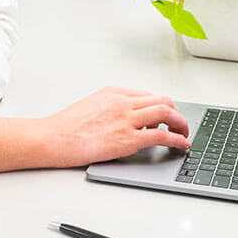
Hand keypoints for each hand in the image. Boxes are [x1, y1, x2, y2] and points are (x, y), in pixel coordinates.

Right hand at [42, 86, 190, 167]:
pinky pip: (161, 136)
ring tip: (185, 133)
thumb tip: (130, 117)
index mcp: (115, 92)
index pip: (149, 95)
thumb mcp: (93, 104)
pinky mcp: (127, 139)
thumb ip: (114, 106)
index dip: (163, 107)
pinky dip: (177, 139)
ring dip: (181, 123)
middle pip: (163, 100)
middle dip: (177, 113)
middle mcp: (124, 102)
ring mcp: (127, 119)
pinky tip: (181, 144)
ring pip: (166, 113)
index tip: (168, 116)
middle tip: (181, 124)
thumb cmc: (66, 126)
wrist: (52, 137)